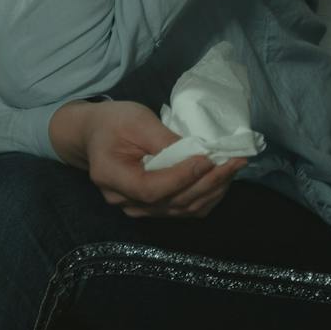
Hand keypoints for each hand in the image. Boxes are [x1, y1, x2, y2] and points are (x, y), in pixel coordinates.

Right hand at [50, 99, 244, 217]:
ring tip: (233, 168)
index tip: (207, 159)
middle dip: (208, 182)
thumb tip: (199, 153)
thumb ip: (163, 139)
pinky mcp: (151, 208)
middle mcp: (123, 200)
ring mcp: (137, 208)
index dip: (181, 178)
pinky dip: (206, 196)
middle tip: (235, 161)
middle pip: (171, 203)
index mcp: (110, 176)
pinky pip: (183, 210)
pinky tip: (221, 179)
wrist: (95, 134)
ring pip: (182, 209)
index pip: (150, 189)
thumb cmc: (113, 121)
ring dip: (212, 191)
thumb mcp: (135, 119)